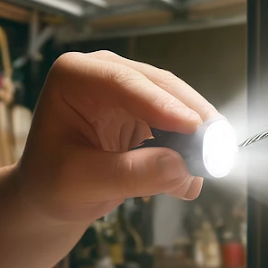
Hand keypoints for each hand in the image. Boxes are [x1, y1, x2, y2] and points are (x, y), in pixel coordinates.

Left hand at [15, 50, 219, 225]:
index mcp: (74, 75)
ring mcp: (130, 90)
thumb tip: (181, 168)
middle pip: (159, 86)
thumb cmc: (52, 184)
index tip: (192, 126)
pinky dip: (191, 147)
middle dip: (190, 116)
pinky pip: (180, 123)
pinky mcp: (148, 111)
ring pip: (177, 102)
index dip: (161, 103)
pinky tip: (195, 174)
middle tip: (215, 148)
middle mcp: (105, 72)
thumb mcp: (82, 182)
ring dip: (196, 134)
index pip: (122, 80)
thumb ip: (128, 174)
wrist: (51, 195)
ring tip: (206, 169)